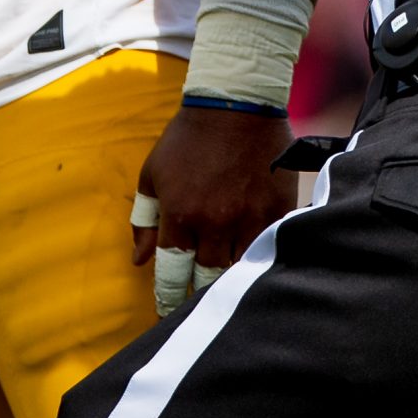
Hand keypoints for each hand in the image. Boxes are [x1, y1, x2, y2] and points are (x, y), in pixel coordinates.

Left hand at [131, 104, 296, 313]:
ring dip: (232, 281)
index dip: (169, 299)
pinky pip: (270, 248)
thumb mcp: (153, 173)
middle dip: (200, 297)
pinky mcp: (278, 210)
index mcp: (180, 214)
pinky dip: (262, 259)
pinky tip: (259, 269)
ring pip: (242, 269)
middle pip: (208, 280)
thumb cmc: (187, 138)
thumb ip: (144, 219)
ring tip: (228, 294)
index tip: (167, 314)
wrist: (235, 103)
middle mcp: (215, 222)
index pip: (173, 273)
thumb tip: (139, 260)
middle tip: (197, 310)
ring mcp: (250, 218)